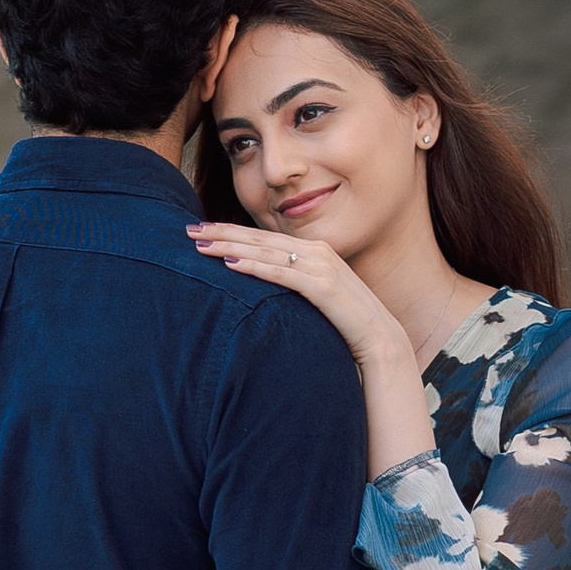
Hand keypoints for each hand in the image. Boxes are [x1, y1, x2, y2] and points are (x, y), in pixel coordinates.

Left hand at [185, 219, 400, 361]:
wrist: (381, 340)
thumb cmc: (345, 321)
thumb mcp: (316, 295)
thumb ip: (294, 283)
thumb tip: (263, 286)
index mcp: (314, 251)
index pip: (264, 237)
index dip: (231, 231)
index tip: (202, 230)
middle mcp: (316, 252)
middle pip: (259, 239)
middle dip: (222, 232)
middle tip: (189, 230)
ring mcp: (321, 267)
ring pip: (266, 252)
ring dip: (230, 246)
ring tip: (200, 244)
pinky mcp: (322, 287)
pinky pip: (281, 274)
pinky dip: (255, 267)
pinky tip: (231, 264)